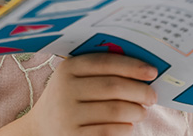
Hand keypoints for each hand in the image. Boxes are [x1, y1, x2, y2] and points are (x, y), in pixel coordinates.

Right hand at [17, 54, 158, 135]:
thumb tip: (142, 71)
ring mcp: (68, 115)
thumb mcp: (74, 80)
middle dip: (139, 91)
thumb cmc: (68, 100)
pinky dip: (125, 128)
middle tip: (152, 96)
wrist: (39, 130)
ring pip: (114, 110)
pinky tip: (129, 126)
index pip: (105, 63)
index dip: (132, 66)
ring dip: (136, 111)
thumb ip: (101, 71)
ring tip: (142, 111)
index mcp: (68, 68)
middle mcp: (65, 89)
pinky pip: (109, 131)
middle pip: (113, 87)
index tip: (152, 72)